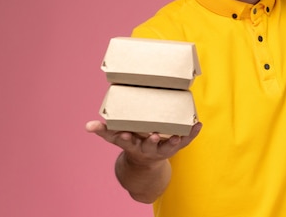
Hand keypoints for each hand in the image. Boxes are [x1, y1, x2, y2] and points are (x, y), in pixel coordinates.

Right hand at [85, 120, 201, 164]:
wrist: (146, 160)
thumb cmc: (132, 141)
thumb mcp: (116, 138)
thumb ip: (103, 130)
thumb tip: (87, 126)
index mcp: (133, 144)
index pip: (127, 142)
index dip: (126, 138)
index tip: (124, 134)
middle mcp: (148, 147)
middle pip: (150, 145)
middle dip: (152, 141)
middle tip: (154, 135)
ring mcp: (163, 148)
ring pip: (170, 146)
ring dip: (174, 141)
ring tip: (179, 135)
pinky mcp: (176, 145)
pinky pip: (186, 140)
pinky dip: (192, 133)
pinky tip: (198, 124)